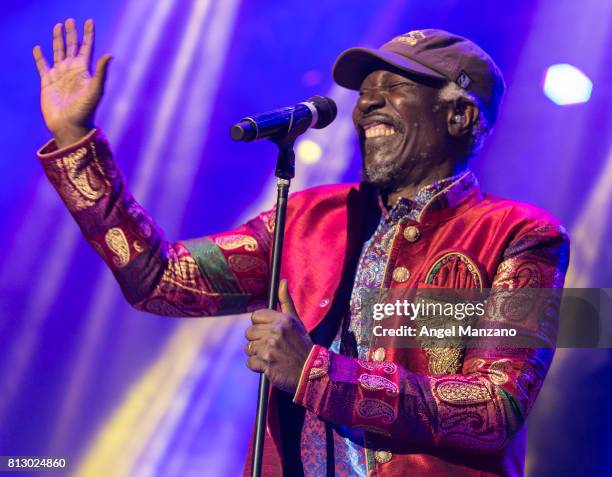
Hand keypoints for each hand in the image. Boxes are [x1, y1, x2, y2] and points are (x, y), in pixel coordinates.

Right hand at [33, 19, 111, 147]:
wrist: (70, 126)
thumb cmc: (86, 110)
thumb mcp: (95, 90)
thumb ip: (101, 72)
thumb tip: (110, 54)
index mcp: (84, 71)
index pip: (86, 48)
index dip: (88, 35)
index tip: (89, 21)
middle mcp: (73, 72)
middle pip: (71, 47)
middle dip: (72, 34)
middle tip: (71, 21)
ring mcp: (60, 77)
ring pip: (58, 53)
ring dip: (58, 40)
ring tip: (57, 27)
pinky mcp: (47, 83)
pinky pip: (42, 67)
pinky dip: (39, 57)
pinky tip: (38, 48)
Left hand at [245, 279, 313, 392]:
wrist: (310, 371)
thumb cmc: (302, 345)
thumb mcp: (296, 321)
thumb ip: (285, 301)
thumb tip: (282, 281)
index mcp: (282, 320)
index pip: (255, 316)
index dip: (260, 325)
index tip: (268, 332)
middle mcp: (275, 332)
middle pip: (249, 332)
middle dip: (258, 340)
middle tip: (271, 346)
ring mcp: (270, 348)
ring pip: (249, 348)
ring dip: (257, 354)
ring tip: (271, 356)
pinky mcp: (266, 364)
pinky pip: (250, 362)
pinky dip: (257, 366)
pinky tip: (269, 365)